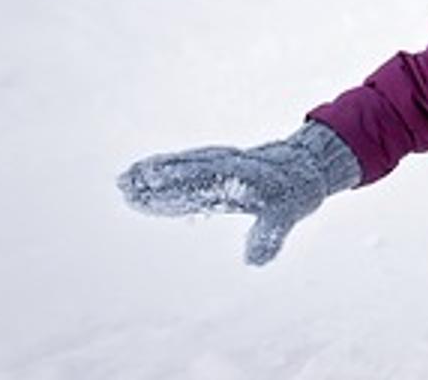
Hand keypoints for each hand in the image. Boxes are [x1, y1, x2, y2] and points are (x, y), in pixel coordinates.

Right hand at [117, 122, 360, 264]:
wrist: (304, 166)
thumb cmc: (294, 193)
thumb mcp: (285, 217)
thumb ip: (269, 238)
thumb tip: (254, 261)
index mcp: (239, 179)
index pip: (200, 183)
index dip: (174, 187)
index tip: (150, 189)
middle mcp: (225, 167)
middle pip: (184, 172)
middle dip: (155, 179)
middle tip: (123, 183)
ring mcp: (219, 165)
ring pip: (182, 166)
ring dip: (155, 173)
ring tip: (124, 180)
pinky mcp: (215, 167)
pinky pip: (187, 167)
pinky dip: (166, 170)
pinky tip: (146, 177)